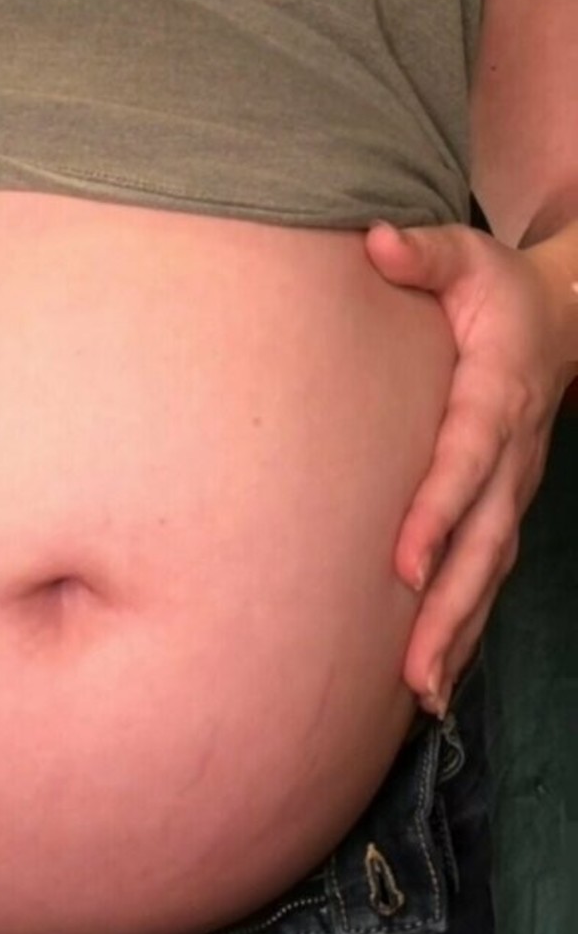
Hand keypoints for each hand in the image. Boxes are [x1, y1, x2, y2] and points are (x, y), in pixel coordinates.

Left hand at [365, 221, 569, 717]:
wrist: (563, 315)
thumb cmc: (495, 288)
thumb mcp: (464, 254)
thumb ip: (422, 252)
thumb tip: (375, 241)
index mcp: (497, 392)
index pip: (467, 460)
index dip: (438, 511)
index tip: (402, 561)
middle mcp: (513, 453)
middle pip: (484, 540)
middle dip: (449, 606)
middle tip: (413, 669)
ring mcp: (516, 485)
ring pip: (490, 570)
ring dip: (459, 631)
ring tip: (422, 692)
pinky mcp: (506, 504)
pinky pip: (489, 572)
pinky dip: (467, 622)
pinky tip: (436, 671)